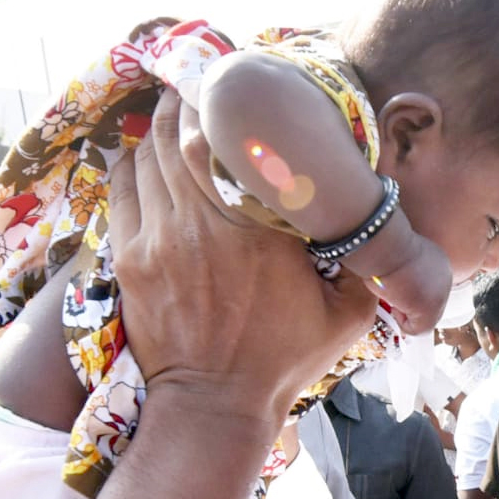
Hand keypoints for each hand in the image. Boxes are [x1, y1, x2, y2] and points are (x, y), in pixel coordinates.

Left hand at [109, 89, 375, 425]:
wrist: (216, 403)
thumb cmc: (284, 359)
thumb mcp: (346, 314)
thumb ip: (363, 264)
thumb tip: (377, 224)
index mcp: (261, 231)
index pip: (231, 141)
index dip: (226, 108)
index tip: (236, 96)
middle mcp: (204, 223)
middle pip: (181, 134)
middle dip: (188, 107)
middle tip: (201, 95)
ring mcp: (158, 238)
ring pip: (147, 156)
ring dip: (160, 133)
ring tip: (175, 122)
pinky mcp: (129, 257)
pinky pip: (121, 189)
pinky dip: (132, 165)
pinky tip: (145, 159)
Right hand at [358, 229, 452, 334]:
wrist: (384, 244)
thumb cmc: (382, 245)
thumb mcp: (400, 257)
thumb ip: (407, 272)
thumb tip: (398, 291)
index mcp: (439, 262)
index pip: (428, 288)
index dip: (409, 293)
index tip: (394, 285)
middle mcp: (446, 278)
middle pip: (430, 306)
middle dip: (410, 306)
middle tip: (391, 294)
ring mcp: (441, 295)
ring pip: (425, 320)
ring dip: (406, 315)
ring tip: (391, 299)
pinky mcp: (431, 310)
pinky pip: (419, 330)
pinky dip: (403, 324)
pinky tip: (393, 307)